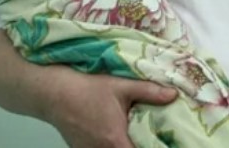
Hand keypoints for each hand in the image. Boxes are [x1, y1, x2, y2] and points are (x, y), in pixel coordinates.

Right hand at [44, 71, 177, 147]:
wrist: (54, 92)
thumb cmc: (87, 89)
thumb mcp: (122, 86)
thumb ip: (149, 91)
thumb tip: (174, 94)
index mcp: (115, 141)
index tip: (161, 143)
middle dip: (139, 146)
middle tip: (151, 139)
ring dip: (125, 146)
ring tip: (137, 137)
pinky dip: (112, 146)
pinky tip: (117, 136)